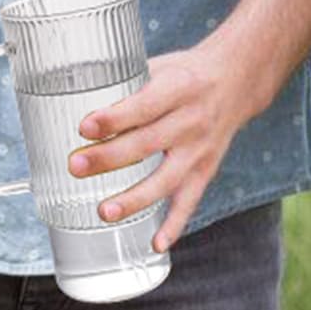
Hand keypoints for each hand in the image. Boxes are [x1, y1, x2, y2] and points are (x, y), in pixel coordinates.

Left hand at [65, 39, 262, 249]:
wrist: (236, 81)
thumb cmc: (185, 73)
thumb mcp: (159, 66)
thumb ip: (125, 84)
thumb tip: (74, 96)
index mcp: (177, 88)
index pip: (143, 106)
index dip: (114, 118)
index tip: (84, 128)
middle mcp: (191, 121)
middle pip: (147, 144)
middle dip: (109, 158)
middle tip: (76, 167)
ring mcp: (200, 150)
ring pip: (166, 179)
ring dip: (135, 199)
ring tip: (104, 211)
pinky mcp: (206, 170)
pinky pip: (189, 201)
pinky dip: (174, 225)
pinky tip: (155, 243)